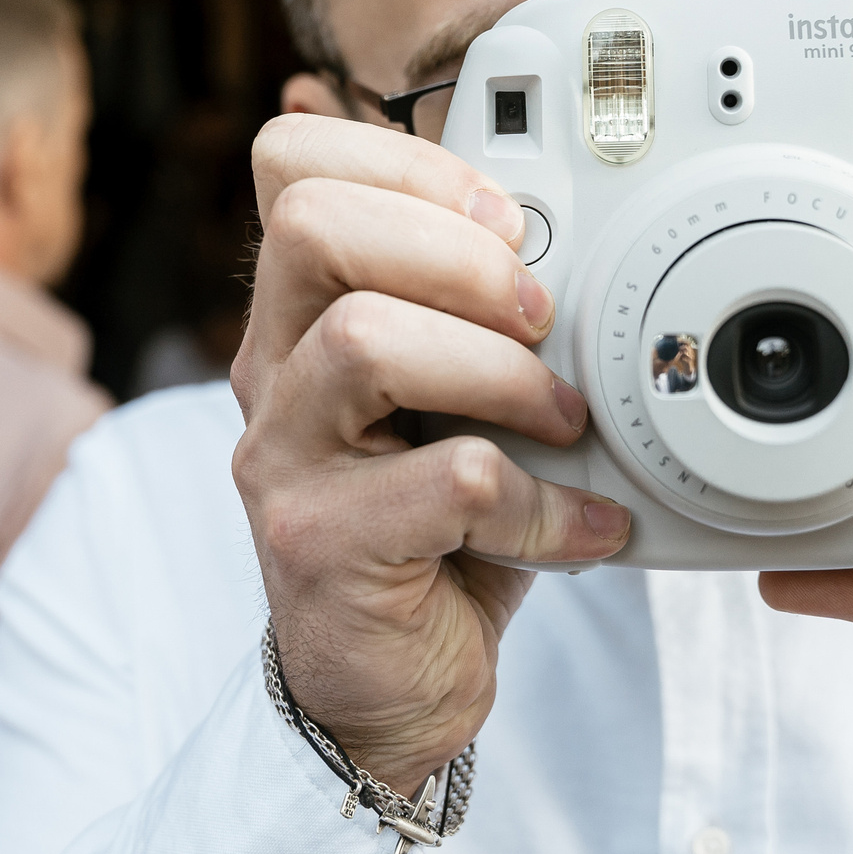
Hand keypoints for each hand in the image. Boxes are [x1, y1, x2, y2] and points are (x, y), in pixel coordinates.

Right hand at [232, 112, 629, 793]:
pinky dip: (539, 501)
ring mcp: (284, 460)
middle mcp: (272, 373)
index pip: (292, 164)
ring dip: (498, 371)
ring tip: (563, 419)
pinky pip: (448, 482)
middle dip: (455, 251)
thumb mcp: (457, 400)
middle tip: (536, 315)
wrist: (387, 691)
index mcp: (301, 313)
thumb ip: (483, 313)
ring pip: (365, 342)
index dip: (406, 163)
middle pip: (315, 228)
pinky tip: (580, 527)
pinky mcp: (322, 546)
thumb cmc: (438, 532)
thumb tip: (573, 224)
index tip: (504, 219)